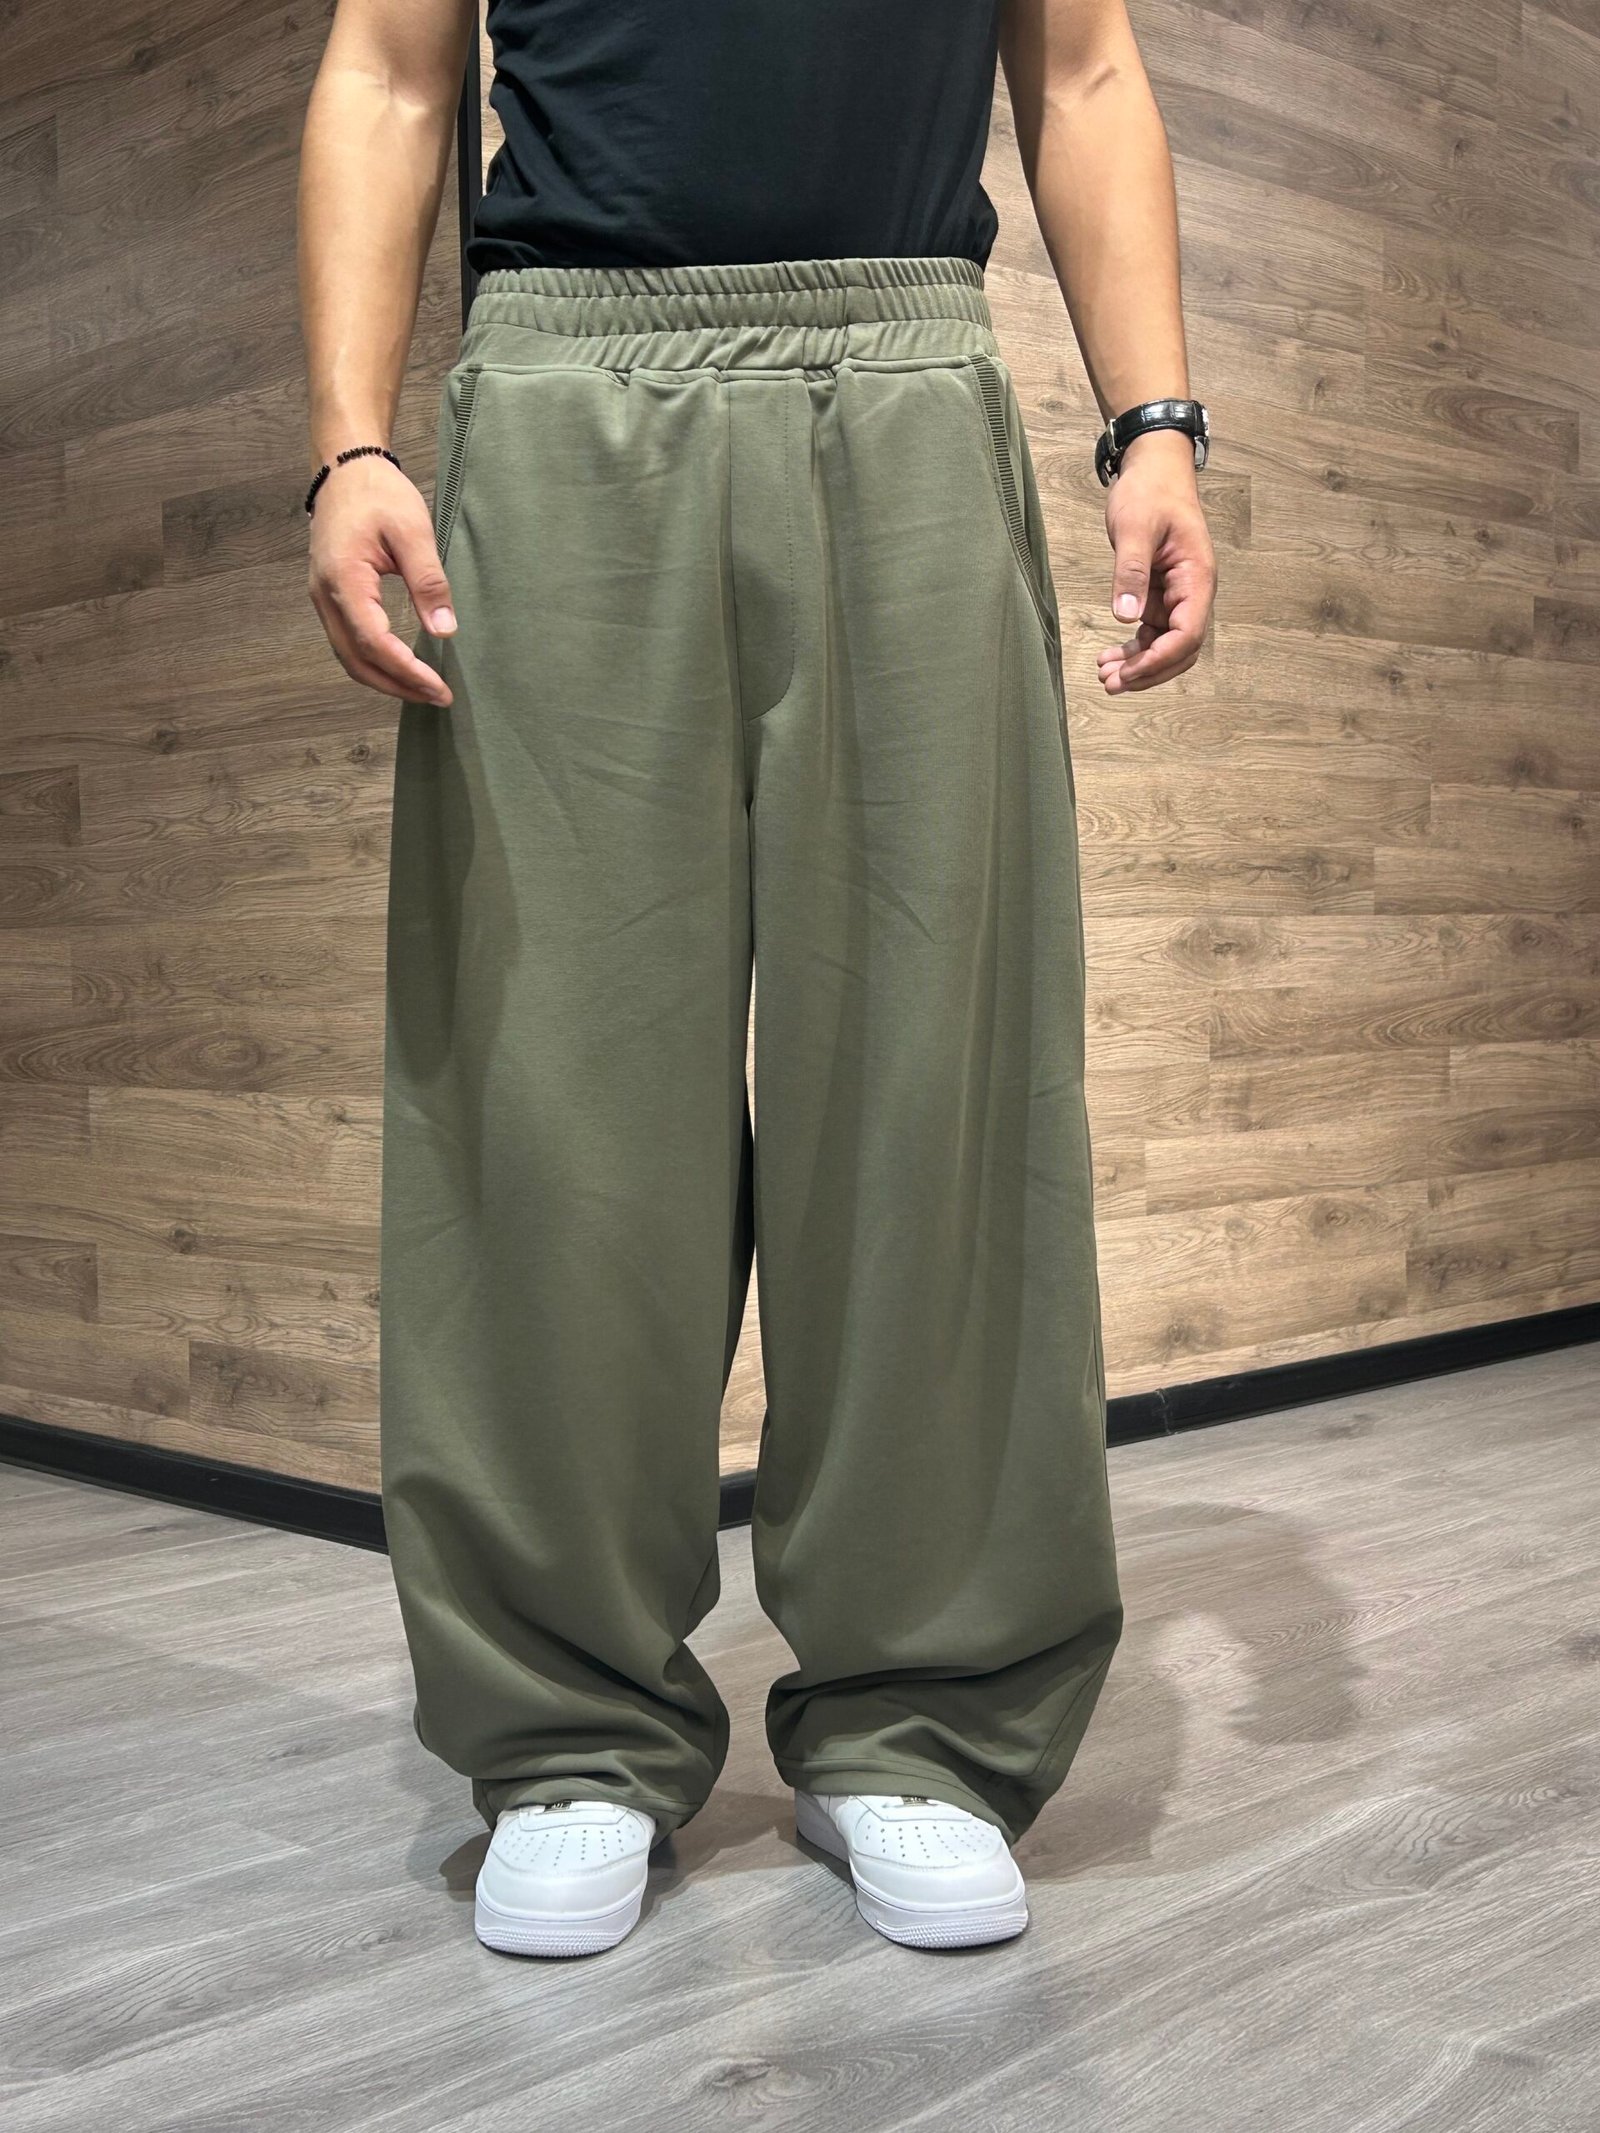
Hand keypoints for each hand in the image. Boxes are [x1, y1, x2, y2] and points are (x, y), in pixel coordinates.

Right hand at [307, 454, 456, 706]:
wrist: (345, 469)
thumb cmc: (378, 494)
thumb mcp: (413, 531)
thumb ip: (428, 582)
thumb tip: (444, 632)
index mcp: (344, 580)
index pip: (374, 643)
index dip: (407, 671)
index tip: (439, 688)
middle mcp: (325, 596)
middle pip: (357, 661)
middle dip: (398, 686)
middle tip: (437, 698)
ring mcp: (322, 599)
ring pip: (349, 657)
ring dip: (385, 679)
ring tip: (423, 690)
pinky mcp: (329, 598)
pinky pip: (347, 643)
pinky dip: (374, 663)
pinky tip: (401, 667)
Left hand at [1096, 427, 1215, 693]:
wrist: (1153, 469)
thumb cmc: (1149, 492)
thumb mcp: (1135, 529)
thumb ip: (1131, 572)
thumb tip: (1125, 617)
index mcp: (1197, 578)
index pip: (1188, 634)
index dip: (1159, 659)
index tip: (1128, 672)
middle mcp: (1193, 592)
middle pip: (1180, 650)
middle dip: (1148, 672)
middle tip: (1111, 684)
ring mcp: (1178, 596)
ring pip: (1165, 646)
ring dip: (1138, 666)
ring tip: (1105, 677)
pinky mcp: (1160, 595)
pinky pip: (1152, 633)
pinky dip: (1133, 650)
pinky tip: (1109, 657)